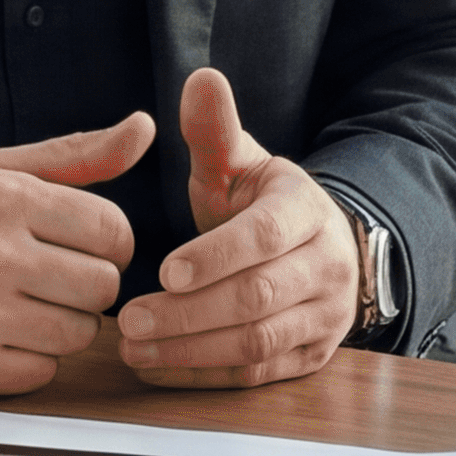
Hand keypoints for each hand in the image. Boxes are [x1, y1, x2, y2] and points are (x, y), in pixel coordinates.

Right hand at [0, 113, 150, 396]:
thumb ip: (74, 155)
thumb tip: (144, 128)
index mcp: (2, 198)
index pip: (112, 230)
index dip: (107, 244)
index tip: (81, 248)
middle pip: (103, 287)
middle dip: (86, 286)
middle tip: (50, 279)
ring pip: (78, 335)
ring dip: (61, 326)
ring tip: (23, 307)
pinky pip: (41, 373)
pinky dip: (29, 361)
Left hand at [116, 69, 359, 391]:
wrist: (321, 248)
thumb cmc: (265, 205)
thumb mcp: (243, 164)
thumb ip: (215, 130)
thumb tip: (201, 79)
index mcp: (306, 212)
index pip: (265, 237)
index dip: (215, 256)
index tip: (164, 270)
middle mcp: (326, 267)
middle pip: (257, 299)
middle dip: (189, 313)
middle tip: (130, 320)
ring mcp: (324, 317)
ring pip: (257, 343)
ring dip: (190, 350)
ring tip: (133, 346)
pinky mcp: (310, 357)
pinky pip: (256, 376)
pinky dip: (202, 376)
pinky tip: (156, 367)